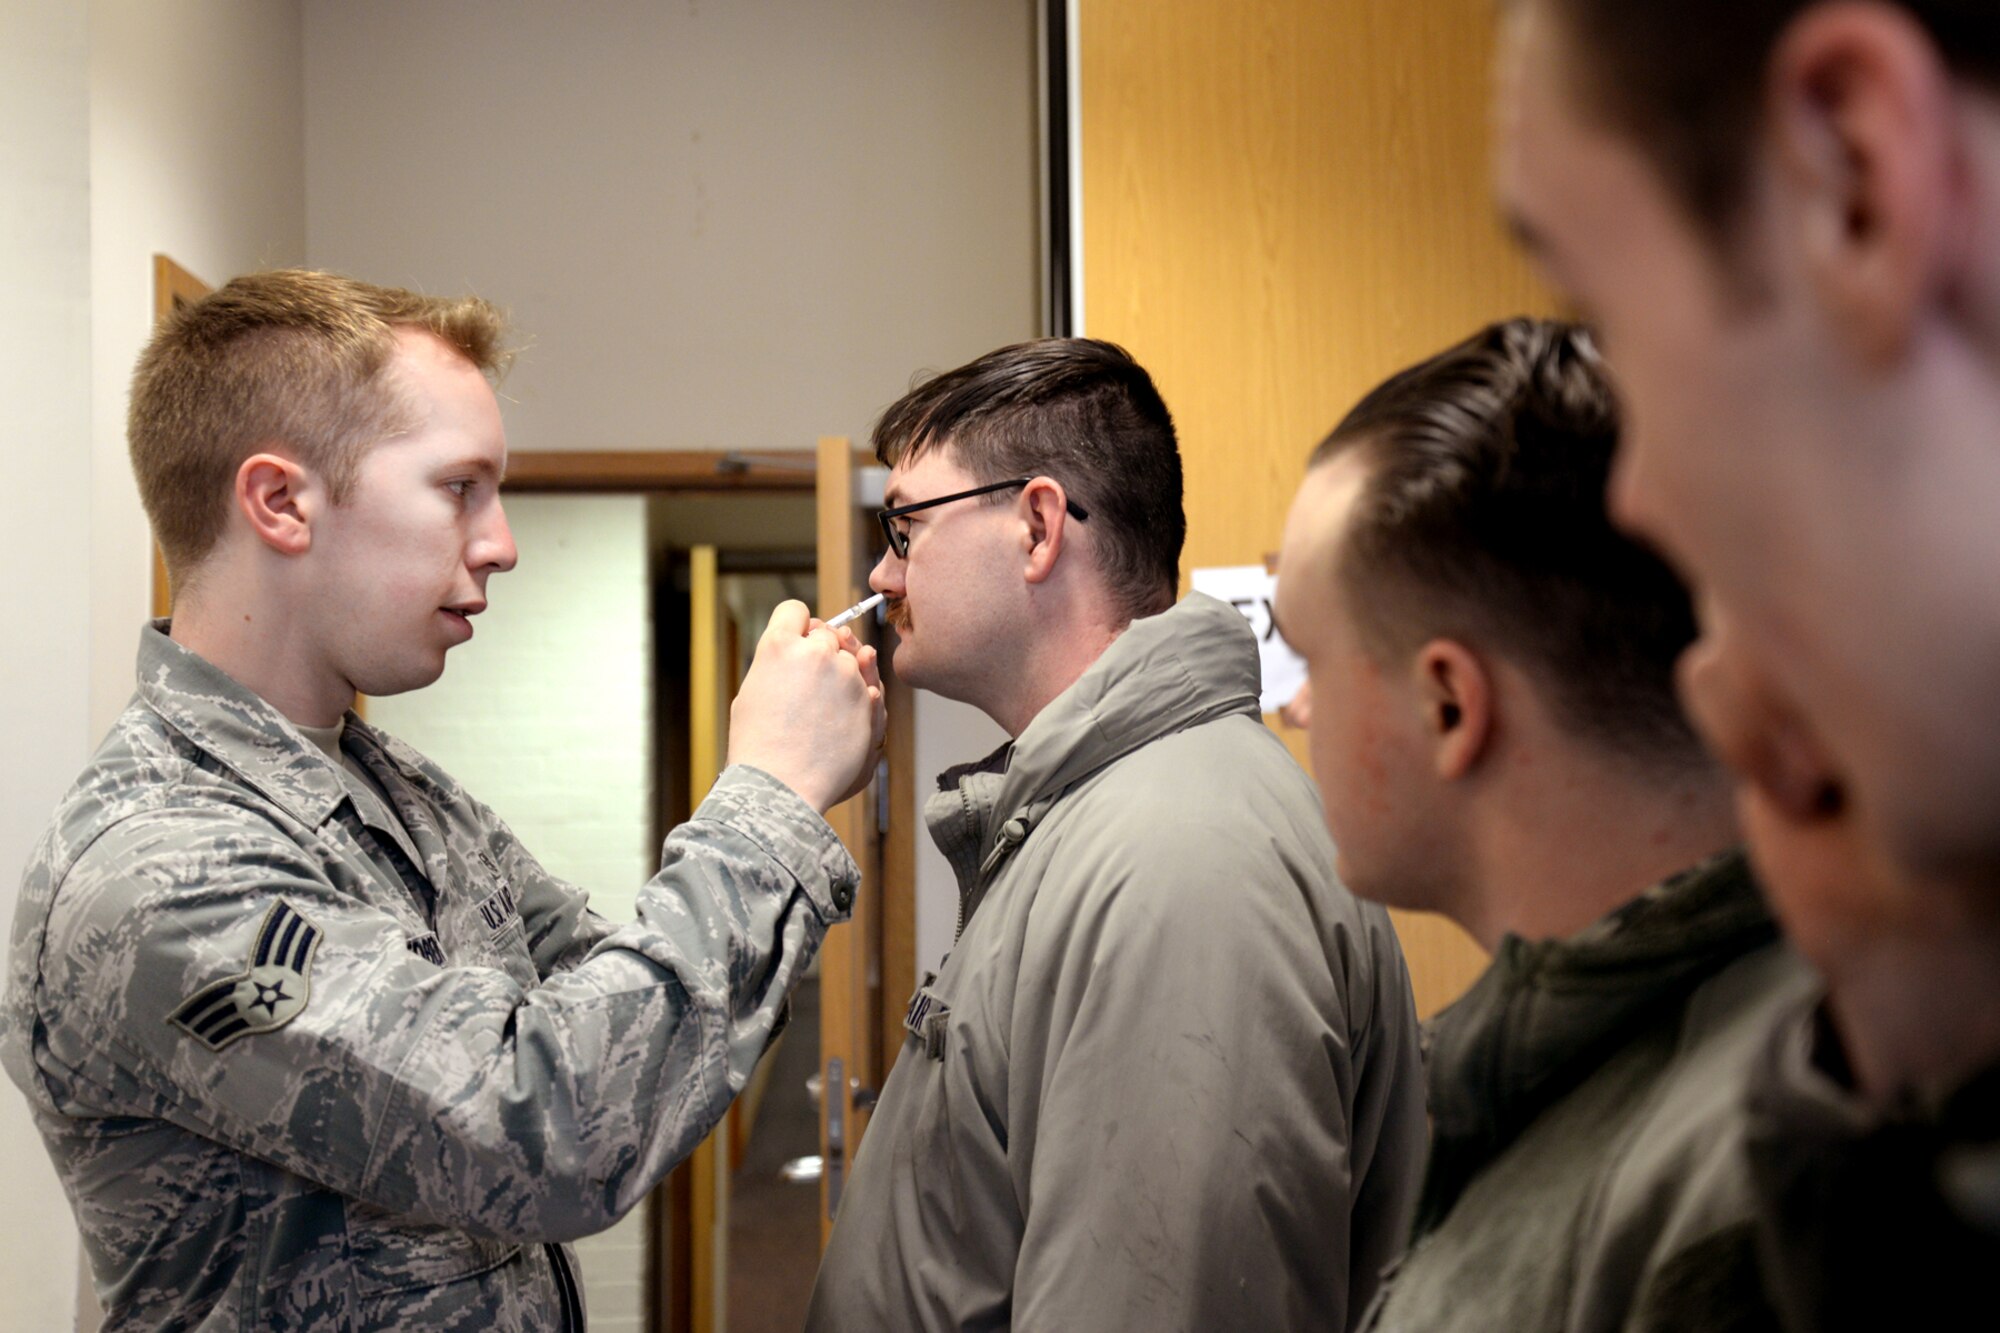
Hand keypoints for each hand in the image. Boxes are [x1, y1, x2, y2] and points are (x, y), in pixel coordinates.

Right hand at [727, 601, 885, 812]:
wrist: (781, 787)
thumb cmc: (760, 746)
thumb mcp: (753, 692)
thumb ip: (781, 662)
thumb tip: (811, 645)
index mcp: (778, 645)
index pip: (795, 611)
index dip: (798, 628)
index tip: (799, 645)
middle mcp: (816, 652)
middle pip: (828, 634)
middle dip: (823, 654)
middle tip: (810, 686)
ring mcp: (846, 675)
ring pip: (853, 660)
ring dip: (845, 677)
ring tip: (823, 711)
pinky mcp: (868, 699)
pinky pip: (869, 687)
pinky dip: (860, 700)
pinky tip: (840, 722)